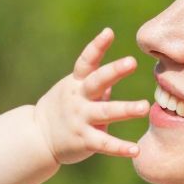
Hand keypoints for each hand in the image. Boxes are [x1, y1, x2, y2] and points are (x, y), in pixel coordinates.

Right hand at [34, 29, 150, 165]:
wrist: (38, 136)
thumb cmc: (63, 108)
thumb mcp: (75, 88)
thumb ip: (97, 79)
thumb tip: (120, 65)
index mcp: (77, 82)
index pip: (86, 62)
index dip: (96, 47)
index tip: (108, 33)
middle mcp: (78, 98)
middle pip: (97, 82)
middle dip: (113, 71)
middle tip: (132, 62)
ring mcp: (80, 119)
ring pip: (105, 112)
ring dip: (125, 109)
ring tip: (145, 107)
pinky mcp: (84, 140)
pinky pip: (104, 143)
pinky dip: (120, 147)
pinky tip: (136, 150)